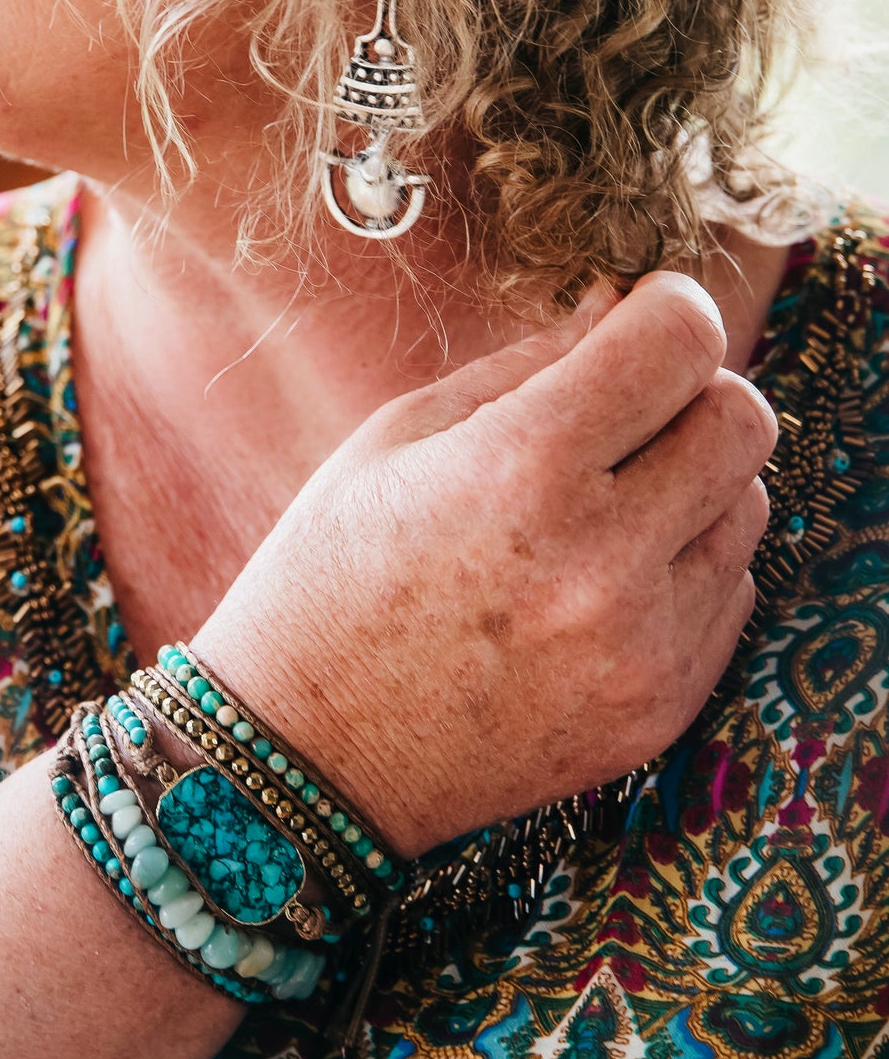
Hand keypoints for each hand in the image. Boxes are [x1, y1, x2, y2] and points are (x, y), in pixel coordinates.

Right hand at [189, 271, 776, 860]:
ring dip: (694, 480)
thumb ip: (528, 361)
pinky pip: (729, 593)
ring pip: (748, 505)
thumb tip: (618, 303)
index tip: (642, 313)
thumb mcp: (402, 433)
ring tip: (605, 499)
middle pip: (742, 418)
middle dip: (693, 388)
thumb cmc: (333, 574)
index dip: (669, 307)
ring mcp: (644, 645)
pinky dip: (683, 564)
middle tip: (628, 404)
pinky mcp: (664, 709)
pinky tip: (599, 573)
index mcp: (524, 467)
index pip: (683, 339)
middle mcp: (603, 558)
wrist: (310, 755)